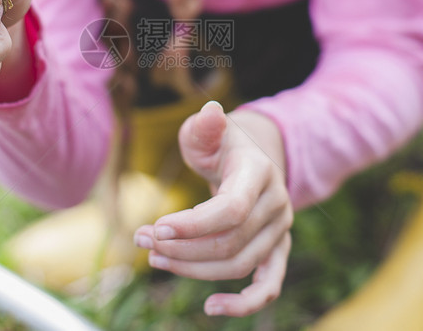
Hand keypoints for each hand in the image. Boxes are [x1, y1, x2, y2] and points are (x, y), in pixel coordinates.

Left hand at [134, 101, 293, 316]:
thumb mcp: (207, 132)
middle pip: (230, 241)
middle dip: (181, 247)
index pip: (230, 210)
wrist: (252, 156)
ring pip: (239, 263)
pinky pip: (269, 285)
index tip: (155, 228)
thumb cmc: (220, 144)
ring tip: (155, 258)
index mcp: (260, 173)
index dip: (192, 226)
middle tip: (142, 239)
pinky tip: (211, 307)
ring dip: (194, 268)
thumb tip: (210, 114)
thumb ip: (204, 127)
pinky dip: (245, 303)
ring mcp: (280, 230)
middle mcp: (277, 204)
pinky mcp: (277, 250)